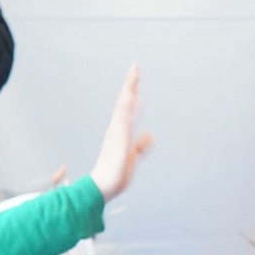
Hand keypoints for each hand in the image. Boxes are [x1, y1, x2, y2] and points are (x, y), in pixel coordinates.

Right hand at [89, 65, 152, 201]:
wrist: (103, 187)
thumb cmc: (116, 174)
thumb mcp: (134, 157)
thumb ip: (142, 145)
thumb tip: (150, 133)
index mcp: (121, 131)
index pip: (128, 107)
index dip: (132, 92)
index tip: (136, 77)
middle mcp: (118, 128)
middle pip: (125, 101)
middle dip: (131, 84)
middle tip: (136, 66)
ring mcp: (118, 132)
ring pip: (124, 106)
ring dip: (129, 89)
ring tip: (135, 73)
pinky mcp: (119, 140)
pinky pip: (123, 119)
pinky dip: (126, 107)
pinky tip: (132, 96)